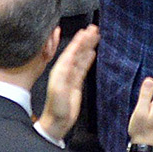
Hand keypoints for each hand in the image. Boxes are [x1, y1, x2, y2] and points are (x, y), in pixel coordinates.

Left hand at [39, 25, 99, 140]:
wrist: (57, 122)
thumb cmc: (56, 107)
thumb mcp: (59, 89)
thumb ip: (64, 73)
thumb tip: (71, 57)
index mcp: (59, 70)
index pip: (71, 51)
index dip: (79, 41)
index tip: (86, 31)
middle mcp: (64, 71)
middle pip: (77, 52)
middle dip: (85, 40)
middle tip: (94, 29)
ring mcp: (71, 77)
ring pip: (81, 58)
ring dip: (88, 47)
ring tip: (96, 36)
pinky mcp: (76, 83)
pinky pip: (83, 67)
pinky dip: (88, 59)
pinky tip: (92, 53)